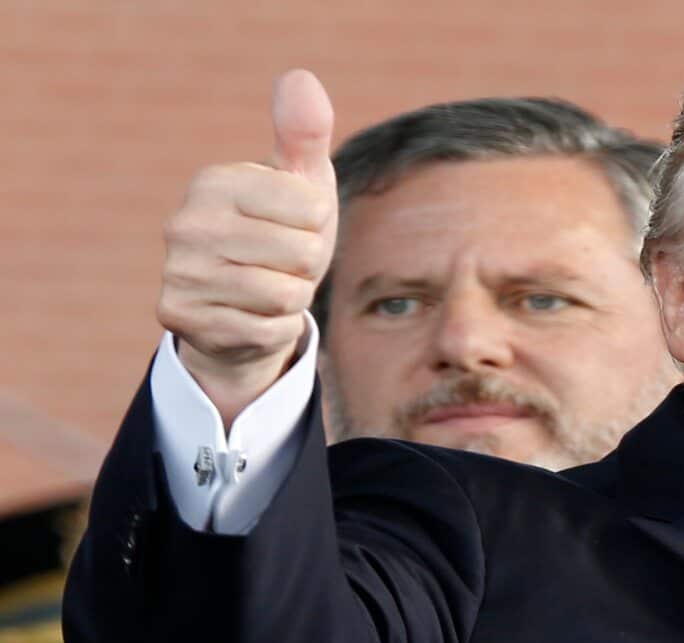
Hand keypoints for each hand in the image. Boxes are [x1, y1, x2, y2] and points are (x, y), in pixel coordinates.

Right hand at [157, 70, 336, 427]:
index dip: (316, 224)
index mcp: (214, 181)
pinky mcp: (180, 318)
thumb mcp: (302, 184)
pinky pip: (267, 330)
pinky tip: (250, 317)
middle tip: (279, 263)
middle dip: (306, 266)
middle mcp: (184, 223)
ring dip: (290, 299)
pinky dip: (273, 329)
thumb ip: (305, 134)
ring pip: (285, 295)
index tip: (292, 224)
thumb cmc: (282, 234)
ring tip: (266, 287)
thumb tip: (301, 79)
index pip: (311, 208)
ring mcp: (177, 272)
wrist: (246, 308)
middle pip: (301, 254)